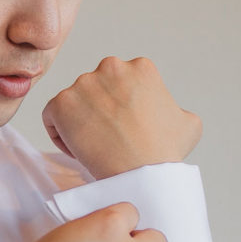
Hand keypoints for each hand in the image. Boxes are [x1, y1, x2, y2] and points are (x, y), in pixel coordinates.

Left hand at [42, 56, 200, 179]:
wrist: (143, 174)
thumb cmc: (165, 152)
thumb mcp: (188, 122)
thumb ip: (173, 107)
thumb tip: (165, 110)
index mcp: (141, 67)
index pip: (121, 82)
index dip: (122, 107)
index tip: (125, 127)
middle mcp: (111, 67)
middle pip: (96, 88)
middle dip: (99, 109)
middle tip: (107, 136)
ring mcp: (84, 84)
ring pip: (74, 101)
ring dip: (79, 121)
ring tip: (95, 146)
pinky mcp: (61, 103)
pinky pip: (51, 115)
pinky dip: (59, 132)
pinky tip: (78, 149)